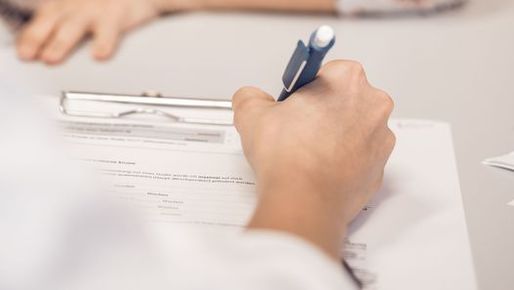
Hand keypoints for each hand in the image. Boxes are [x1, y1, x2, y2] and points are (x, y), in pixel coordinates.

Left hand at [16, 0, 197, 63]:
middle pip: (52, 21)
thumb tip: (43, 44)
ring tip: (51, 58)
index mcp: (66, 3)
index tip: (24, 53)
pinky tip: (99, 55)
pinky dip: (104, 43)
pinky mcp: (117, 15)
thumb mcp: (80, 5)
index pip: (42, 18)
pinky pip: (109, 31)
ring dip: (60, 43)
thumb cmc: (108, 2)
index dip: (30, 36)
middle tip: (29, 55)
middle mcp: (78, 5)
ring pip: (74, 27)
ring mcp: (97, 9)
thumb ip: (63, 20)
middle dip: (38, 38)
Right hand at [233, 60, 394, 257]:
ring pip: (355, 128)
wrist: (304, 202)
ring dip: (336, 135)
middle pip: (345, 99)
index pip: (326, 72)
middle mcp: (373, 105)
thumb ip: (250, 97)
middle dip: (324, 111)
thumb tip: (251, 99)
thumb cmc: (288, 158)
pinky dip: (344, 160)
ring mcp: (381, 139)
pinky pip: (360, 157)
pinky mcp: (380, 168)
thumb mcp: (252, 115)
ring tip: (308, 153)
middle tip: (299, 129)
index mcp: (347, 80)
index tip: (297, 102)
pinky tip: (320, 169)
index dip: (306, 90)